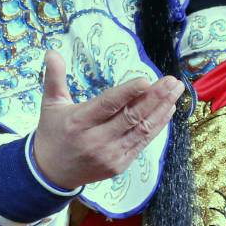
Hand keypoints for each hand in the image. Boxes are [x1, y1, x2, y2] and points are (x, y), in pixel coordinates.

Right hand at [31, 50, 182, 190]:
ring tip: (176, 92)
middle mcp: (95, 140)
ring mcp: (110, 154)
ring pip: (141, 130)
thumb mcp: (50, 104)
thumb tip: (52, 51)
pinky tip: (168, 110)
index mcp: (78, 122)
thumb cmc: (53, 133)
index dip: (128, 93)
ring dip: (161, 110)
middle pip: (130, 116)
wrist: (51, 173)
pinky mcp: (119, 164)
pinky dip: (157, 126)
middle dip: (155, 97)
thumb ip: (54, 77)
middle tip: (172, 81)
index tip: (146, 80)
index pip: (107, 105)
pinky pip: (143, 142)